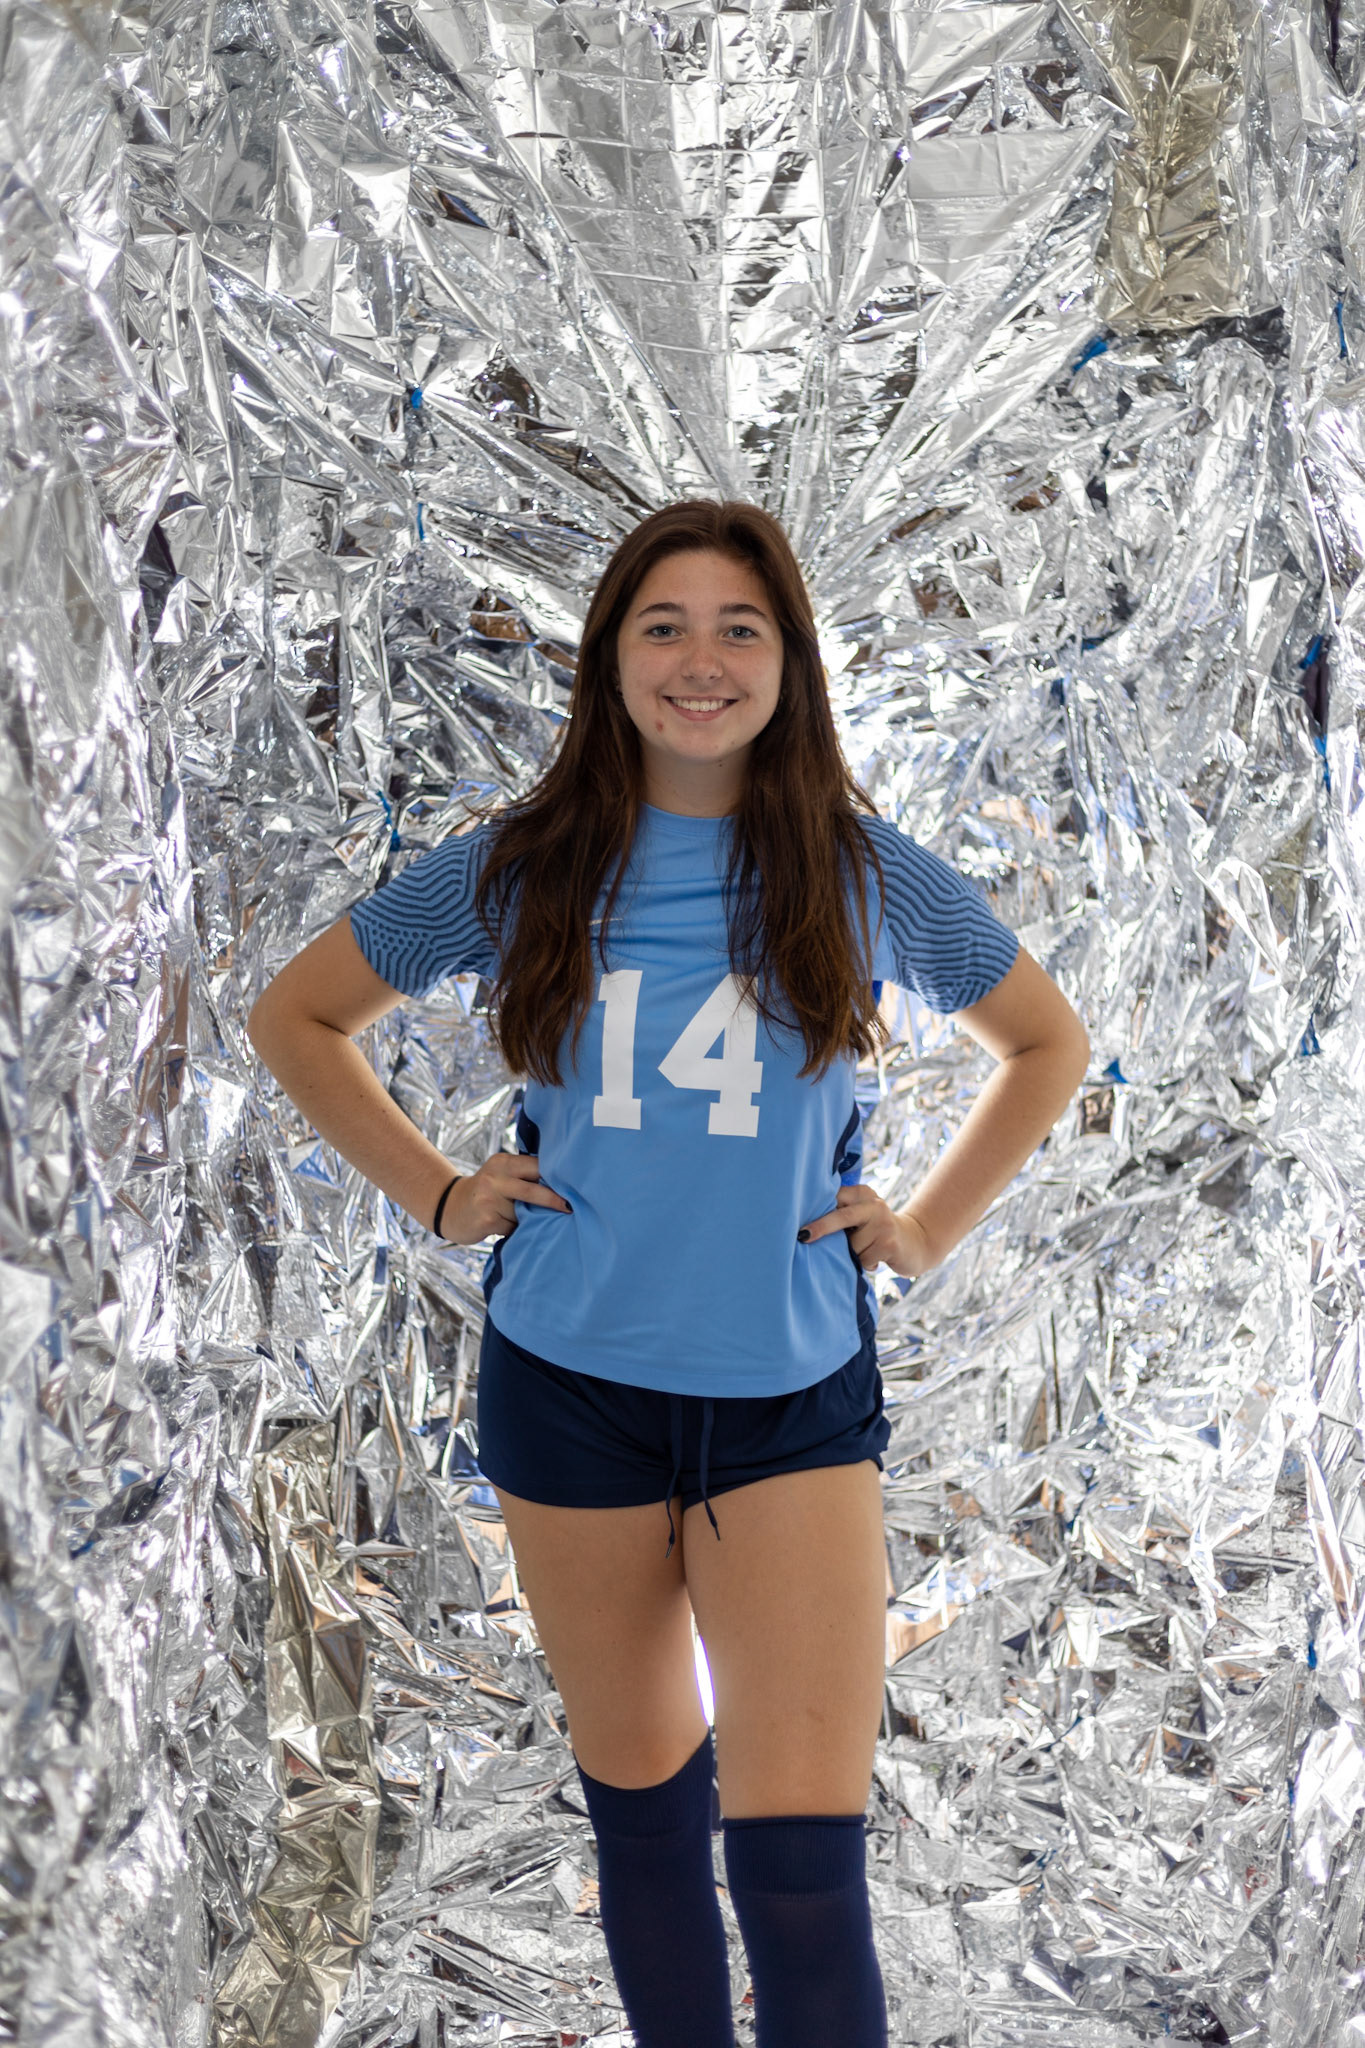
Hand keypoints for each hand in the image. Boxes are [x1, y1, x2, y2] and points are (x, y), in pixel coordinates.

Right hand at [439, 1154, 571, 1243]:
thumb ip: (523, 1176)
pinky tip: (506, 1226)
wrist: (450, 1208)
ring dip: (530, 1219)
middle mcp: (495, 1177)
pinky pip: (513, 1227)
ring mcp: (489, 1198)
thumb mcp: (500, 1175)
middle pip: (534, 1189)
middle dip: (555, 1200)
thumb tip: (562, 1185)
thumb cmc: (486, 1193)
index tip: (574, 1186)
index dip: (556, 1177)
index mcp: (502, 1162)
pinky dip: (515, 1229)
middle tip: (570, 1207)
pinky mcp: (487, 1219)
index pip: (536, 1166)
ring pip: (524, 1212)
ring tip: (523, 1218)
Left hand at [797, 1184, 931, 1277]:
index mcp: (862, 1193)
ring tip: (867, 1250)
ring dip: (854, 1255)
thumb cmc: (876, 1231)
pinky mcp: (890, 1242)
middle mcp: (874, 1204)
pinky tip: (877, 1258)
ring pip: (852, 1246)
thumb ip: (841, 1214)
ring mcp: (883, 1223)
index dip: (815, 1210)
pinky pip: (864, 1259)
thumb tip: (806, 1230)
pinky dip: (866, 1264)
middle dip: (820, 1227)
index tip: (798, 1222)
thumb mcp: (861, 1215)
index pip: (834, 1198)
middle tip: (802, 1236)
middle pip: (841, 1216)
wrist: (915, 1242)